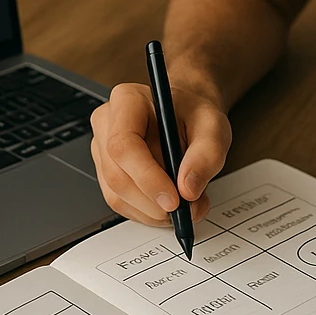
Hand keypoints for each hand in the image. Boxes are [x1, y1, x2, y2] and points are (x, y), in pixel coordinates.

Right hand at [89, 81, 230, 224]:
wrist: (186, 116)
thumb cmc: (194, 115)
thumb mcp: (213, 127)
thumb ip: (207, 155)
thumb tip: (188, 190)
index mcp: (127, 100)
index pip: (123, 145)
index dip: (147, 177)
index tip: (174, 199)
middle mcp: (107, 123)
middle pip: (117, 175)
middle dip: (154, 201)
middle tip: (188, 207)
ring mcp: (102, 150)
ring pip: (117, 195)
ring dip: (153, 211)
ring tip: (186, 204)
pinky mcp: (106, 173)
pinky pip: (120, 203)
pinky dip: (148, 213)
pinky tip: (169, 203)